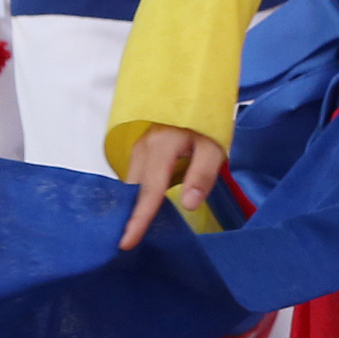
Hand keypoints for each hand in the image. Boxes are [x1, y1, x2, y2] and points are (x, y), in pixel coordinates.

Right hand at [118, 126, 225, 249]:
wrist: (194, 92)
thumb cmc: (206, 121)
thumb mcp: (214, 145)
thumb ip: (202, 173)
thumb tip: (188, 205)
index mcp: (161, 146)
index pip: (149, 189)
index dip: (139, 218)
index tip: (127, 243)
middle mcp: (142, 148)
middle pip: (134, 190)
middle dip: (129, 218)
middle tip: (124, 246)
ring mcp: (138, 148)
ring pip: (131, 184)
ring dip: (131, 207)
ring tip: (129, 233)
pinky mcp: (140, 151)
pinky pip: (134, 178)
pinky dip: (136, 195)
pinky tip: (139, 211)